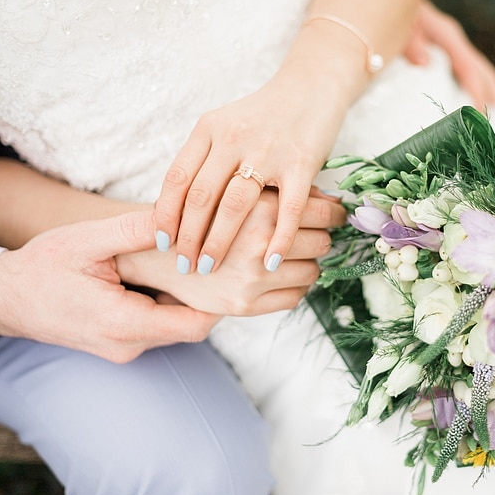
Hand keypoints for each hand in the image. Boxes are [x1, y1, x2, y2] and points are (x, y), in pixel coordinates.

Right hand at [0, 211, 218, 363]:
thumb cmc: (40, 268)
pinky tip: (172, 274)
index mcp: (123, 323)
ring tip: (200, 262)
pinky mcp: (120, 343)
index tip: (231, 268)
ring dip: (189, 299)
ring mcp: (124, 348)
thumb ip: (134, 230)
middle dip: (210, 297)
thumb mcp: (86, 240)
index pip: (195, 325)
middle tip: (223, 260)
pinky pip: (158, 326)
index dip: (220, 300)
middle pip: (190, 327)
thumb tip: (180, 217)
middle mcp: (128, 344)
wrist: (2, 299)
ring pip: (175, 327)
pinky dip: (170, 303)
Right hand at [127, 188, 345, 315]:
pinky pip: (295, 296)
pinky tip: (283, 273)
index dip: (333, 211)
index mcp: (256, 207)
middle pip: (320, 241)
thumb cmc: (202, 213)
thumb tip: (328, 196)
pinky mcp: (244, 305)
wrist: (157, 251)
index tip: (337, 212)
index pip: (320, 211)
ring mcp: (251, 279)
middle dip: (321, 235)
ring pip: (312, 271)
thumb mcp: (237, 188)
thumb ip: (278, 190)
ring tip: (297, 252)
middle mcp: (255, 244)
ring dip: (309, 262)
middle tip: (316, 232)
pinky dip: (296, 285)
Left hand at [152, 72, 348, 277]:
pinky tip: (270, 262)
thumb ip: (203, 160)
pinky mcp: (302, 163)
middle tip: (184, 265)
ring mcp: (269, 151)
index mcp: (209, 129)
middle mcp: (234, 138)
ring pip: (235, 206)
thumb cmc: (264, 115)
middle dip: (188, 238)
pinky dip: (278, 240)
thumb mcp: (224, 126)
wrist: (311, 86)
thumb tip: (177, 210)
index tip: (163, 243)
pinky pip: (288, 210)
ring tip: (211, 269)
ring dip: (219, 242)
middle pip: (201, 197)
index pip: (177, 179)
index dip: (166, 214)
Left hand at [404, 0, 494, 110]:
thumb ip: (412, 43)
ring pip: (479, 72)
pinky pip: (466, 73)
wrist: (396, 6)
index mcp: (448, 38)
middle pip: (484, 72)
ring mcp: (452, 48)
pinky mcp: (445, 53)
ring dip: (492, 95)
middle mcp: (455, 43)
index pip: (469, 70)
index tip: (481, 116)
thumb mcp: (404, 29)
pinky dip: (475, 89)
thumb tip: (425, 62)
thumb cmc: (399, 18)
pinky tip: (477, 105)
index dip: (478, 93)